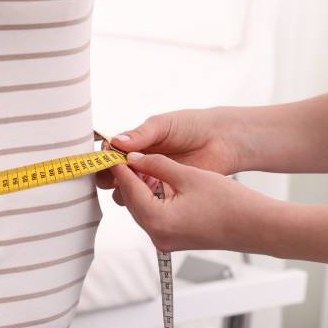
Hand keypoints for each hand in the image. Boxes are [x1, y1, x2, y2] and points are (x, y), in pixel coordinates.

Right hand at [96, 108, 244, 195]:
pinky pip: (148, 202)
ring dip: (128, 188)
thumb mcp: (164, 125)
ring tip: (139, 180)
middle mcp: (139, 163)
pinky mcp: (165, 194)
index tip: (106, 160)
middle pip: (113, 176)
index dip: (105, 158)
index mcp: (135, 144)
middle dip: (112, 176)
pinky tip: (153, 190)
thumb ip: (141, 134)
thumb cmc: (193, 126)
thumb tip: (116, 142)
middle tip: (118, 174)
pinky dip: (146, 198)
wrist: (222, 140)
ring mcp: (151, 180)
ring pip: (127, 192)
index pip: (110, 154)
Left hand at [111, 152, 266, 252]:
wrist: (257, 226)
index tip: (113, 152)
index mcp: (157, 220)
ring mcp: (166, 241)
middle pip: (132, 202)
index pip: (129, 189)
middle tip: (124, 156)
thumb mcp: (189, 175)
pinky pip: (155, 217)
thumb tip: (135, 158)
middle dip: (128, 179)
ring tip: (140, 165)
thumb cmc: (228, 202)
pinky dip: (153, 200)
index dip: (121, 167)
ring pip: (143, 210)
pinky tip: (157, 183)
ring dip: (141, 189)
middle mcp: (157, 236)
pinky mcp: (175, 240)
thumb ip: (157, 165)